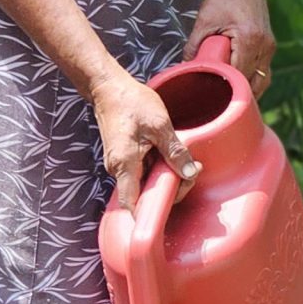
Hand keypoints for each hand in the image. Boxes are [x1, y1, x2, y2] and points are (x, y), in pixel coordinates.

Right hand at [91, 69, 199, 207]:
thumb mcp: (159, 125)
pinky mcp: (125, 158)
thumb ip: (175, 151)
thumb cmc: (131, 102)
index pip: (132, 205)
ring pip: (147, 184)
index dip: (150, 214)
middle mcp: (118, 169)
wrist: (109, 88)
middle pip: (145, 196)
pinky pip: (144, 172)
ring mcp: (120, 165)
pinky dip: (160, 168)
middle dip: (172, 188)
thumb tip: (189, 173)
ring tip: (187, 161)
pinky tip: (172, 155)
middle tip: (193, 169)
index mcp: (124, 164)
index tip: (175, 203)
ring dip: (167, 177)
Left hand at [189, 0, 276, 93]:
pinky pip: (264, 72)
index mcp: (249, 40)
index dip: (224, 90)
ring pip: (262, 81)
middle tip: (215, 104)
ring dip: (247, 92)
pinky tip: (239, 87)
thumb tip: (183, 69)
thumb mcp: (204, 20)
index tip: (209, 98)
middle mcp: (264, 46)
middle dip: (235, 95)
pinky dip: (253, 82)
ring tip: (228, 100)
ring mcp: (270, 47)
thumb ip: (194, 46)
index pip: (238, 77)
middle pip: (252, 84)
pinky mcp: (270, 46)